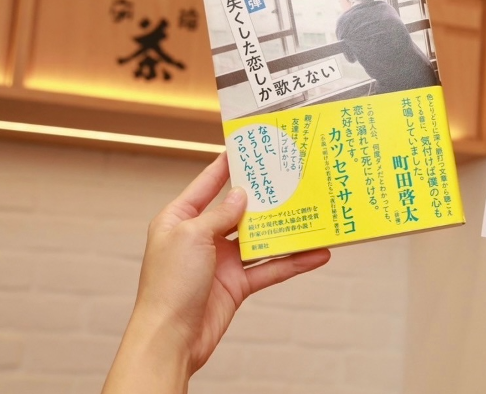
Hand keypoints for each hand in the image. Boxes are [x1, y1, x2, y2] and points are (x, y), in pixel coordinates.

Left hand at [104, 153, 329, 393]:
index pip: (207, 184)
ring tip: (313, 214)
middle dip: (265, 197)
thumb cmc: (169, 285)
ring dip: (286, 230)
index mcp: (180, 219)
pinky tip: (316, 255)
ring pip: (260, 239)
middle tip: (292, 177)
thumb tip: (241, 195)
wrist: (170, 338)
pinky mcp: (237, 284)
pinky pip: (269, 268)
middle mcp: (202, 237)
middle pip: (239, 209)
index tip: (247, 147)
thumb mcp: (192, 236)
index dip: (226, 165)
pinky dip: (292, 262)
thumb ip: (220, 214)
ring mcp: (221, 261)